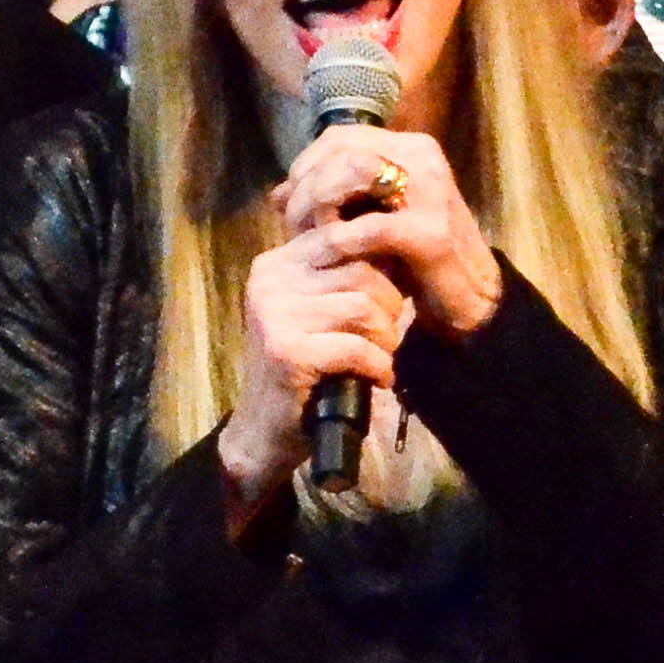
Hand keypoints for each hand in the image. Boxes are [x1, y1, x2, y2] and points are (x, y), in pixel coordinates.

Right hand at [213, 230, 414, 502]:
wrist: (264, 430)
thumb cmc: (304, 367)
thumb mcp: (318, 308)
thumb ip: (343, 273)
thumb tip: (396, 237)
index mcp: (279, 261)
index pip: (343, 232)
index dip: (382, 257)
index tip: (398, 285)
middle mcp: (271, 279)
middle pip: (362, 269)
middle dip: (389, 306)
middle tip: (386, 335)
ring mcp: (274, 314)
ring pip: (363, 306)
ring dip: (385, 338)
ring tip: (380, 357)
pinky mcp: (286, 352)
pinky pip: (356, 347)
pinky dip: (378, 367)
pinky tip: (376, 379)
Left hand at [280, 123, 503, 335]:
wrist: (471, 301)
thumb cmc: (415, 260)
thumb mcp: (368, 221)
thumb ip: (330, 201)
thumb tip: (277, 194)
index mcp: (409, 149)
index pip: (340, 136)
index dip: (305, 164)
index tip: (288, 200)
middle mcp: (422, 158)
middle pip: (340, 150)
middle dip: (305, 185)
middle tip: (292, 224)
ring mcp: (430, 192)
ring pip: (353, 172)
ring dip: (319, 205)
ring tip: (309, 238)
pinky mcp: (430, 233)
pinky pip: (370, 228)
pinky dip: (339, 242)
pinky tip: (329, 258)